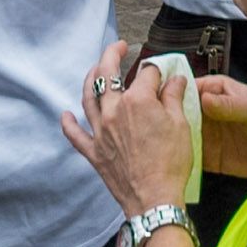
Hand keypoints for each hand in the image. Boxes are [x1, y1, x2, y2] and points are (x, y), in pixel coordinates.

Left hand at [59, 38, 199, 218]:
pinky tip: (65, 114)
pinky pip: (75, 134)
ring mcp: (100, 131)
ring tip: (94, 69)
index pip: (147, 73)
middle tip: (119, 47)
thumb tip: (175, 81)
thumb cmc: (170, 165)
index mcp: (138, 101)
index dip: (157, 71)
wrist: (154, 199)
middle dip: (112, 54)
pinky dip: (68, 123)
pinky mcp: (94, 151)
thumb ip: (174, 98)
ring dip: (90, 78)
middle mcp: (114, 111)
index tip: (163, 74)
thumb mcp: (181, 126)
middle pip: (107, 74)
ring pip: (88, 96)